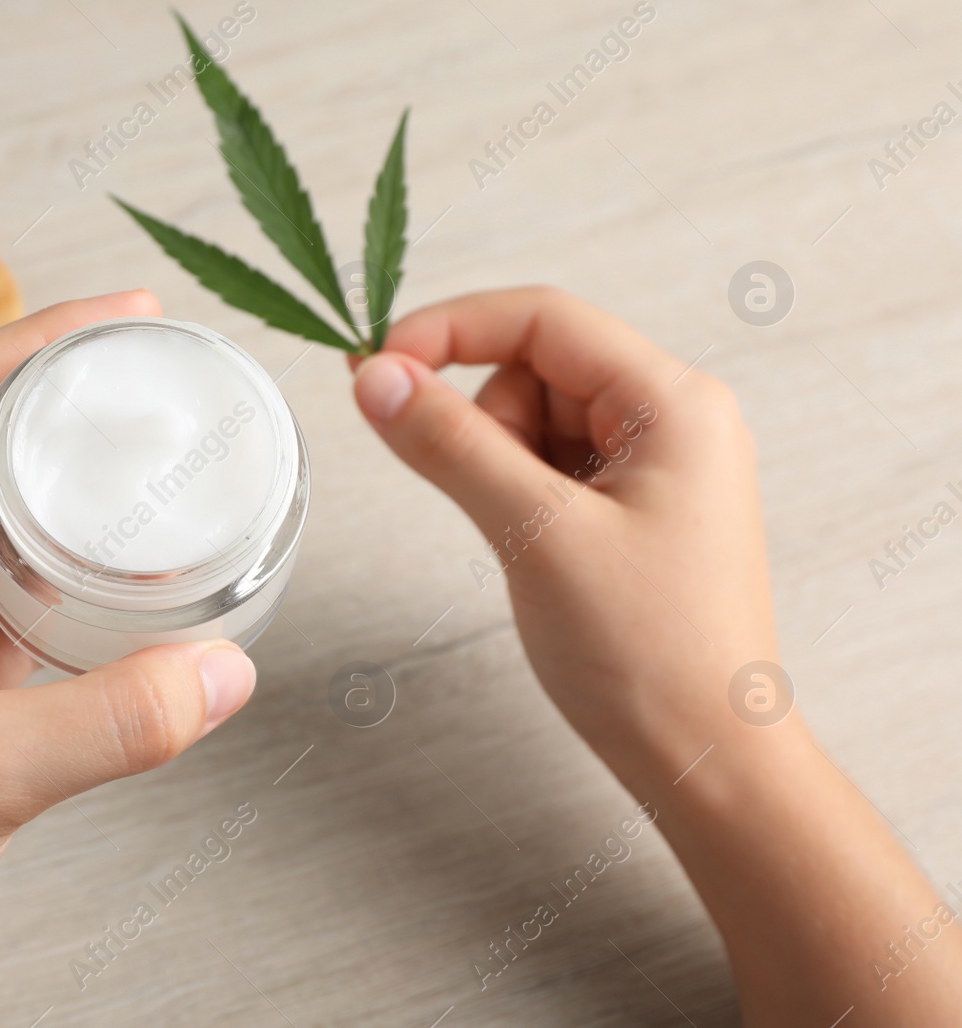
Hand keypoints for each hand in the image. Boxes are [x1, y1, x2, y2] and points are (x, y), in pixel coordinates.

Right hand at [351, 287, 961, 1024]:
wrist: (705, 760)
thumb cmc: (649, 655)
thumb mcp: (535, 534)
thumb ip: (450, 443)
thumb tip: (376, 376)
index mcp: (675, 402)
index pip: (543, 318)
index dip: (449, 330)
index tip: (373, 367)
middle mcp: (674, 419)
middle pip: (536, 366)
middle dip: (484, 420)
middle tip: (490, 502)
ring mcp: (656, 466)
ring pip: (535, 419)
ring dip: (500, 465)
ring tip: (529, 545)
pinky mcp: (633, 509)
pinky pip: (549, 467)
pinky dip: (518, 495)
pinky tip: (538, 554)